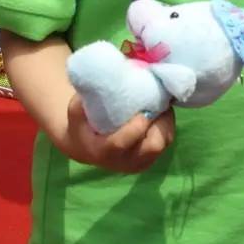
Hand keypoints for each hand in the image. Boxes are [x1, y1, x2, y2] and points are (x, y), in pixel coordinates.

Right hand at [59, 94, 175, 172]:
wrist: (86, 147)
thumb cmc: (82, 125)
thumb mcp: (76, 111)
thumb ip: (84, 100)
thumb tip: (100, 80)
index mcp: (102, 152)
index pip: (121, 143)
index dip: (135, 127)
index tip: (142, 110)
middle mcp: (123, 162)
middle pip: (152, 147)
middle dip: (159, 123)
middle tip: (157, 103)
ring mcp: (138, 163)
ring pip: (163, 143)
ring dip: (165, 122)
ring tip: (160, 105)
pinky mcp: (150, 160)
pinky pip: (167, 141)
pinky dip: (167, 126)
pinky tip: (160, 113)